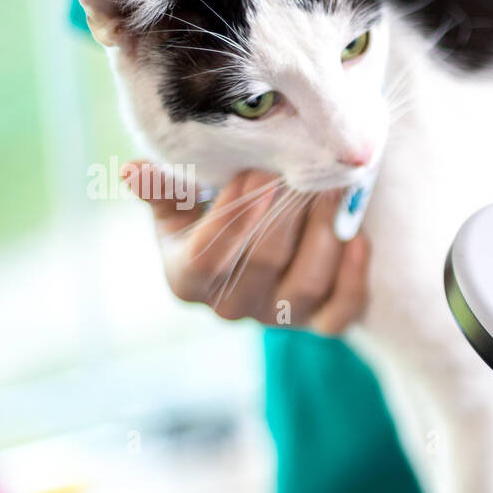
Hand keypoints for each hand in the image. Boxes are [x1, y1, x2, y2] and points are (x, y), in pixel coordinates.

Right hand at [121, 162, 368, 333]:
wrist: (261, 233)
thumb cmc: (214, 208)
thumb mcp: (184, 199)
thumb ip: (165, 188)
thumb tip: (134, 172)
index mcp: (187, 279)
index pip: (205, 259)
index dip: (232, 219)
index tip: (255, 174)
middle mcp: (231, 307)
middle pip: (263, 264)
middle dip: (286, 213)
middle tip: (304, 169)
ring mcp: (279, 319)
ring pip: (306, 285)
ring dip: (324, 234)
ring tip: (334, 189)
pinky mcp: (320, 323)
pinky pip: (341, 312)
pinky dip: (354, 277)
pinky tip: (359, 237)